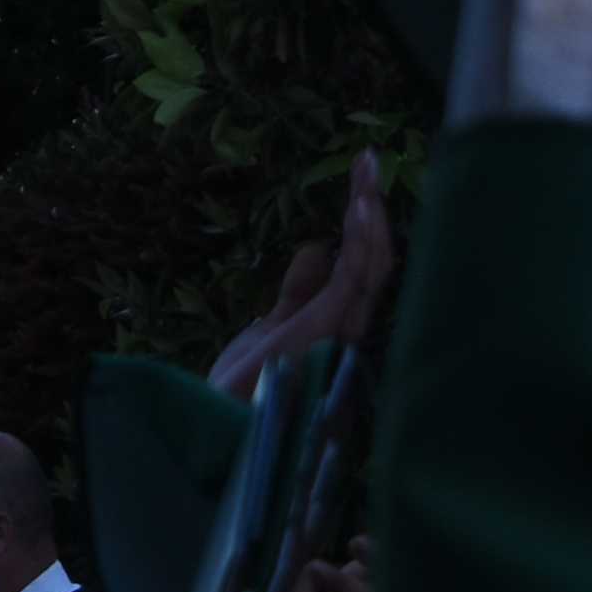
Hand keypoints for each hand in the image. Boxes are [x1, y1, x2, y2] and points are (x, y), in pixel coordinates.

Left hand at [206, 154, 399, 404]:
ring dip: (369, 216)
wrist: (216, 430)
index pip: (363, 275)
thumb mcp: (270, 329)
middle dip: (372, 211)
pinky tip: (360, 209)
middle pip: (374, 267)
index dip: (366, 229)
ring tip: (366, 172)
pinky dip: (361, 243)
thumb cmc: (244, 392)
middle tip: (368, 161)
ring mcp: (342, 339)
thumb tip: (319, 247)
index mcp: (337, 334)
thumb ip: (297, 292)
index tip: (361, 184)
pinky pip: (353, 284)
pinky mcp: (326, 336)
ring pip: (371, 270)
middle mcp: (350, 338)